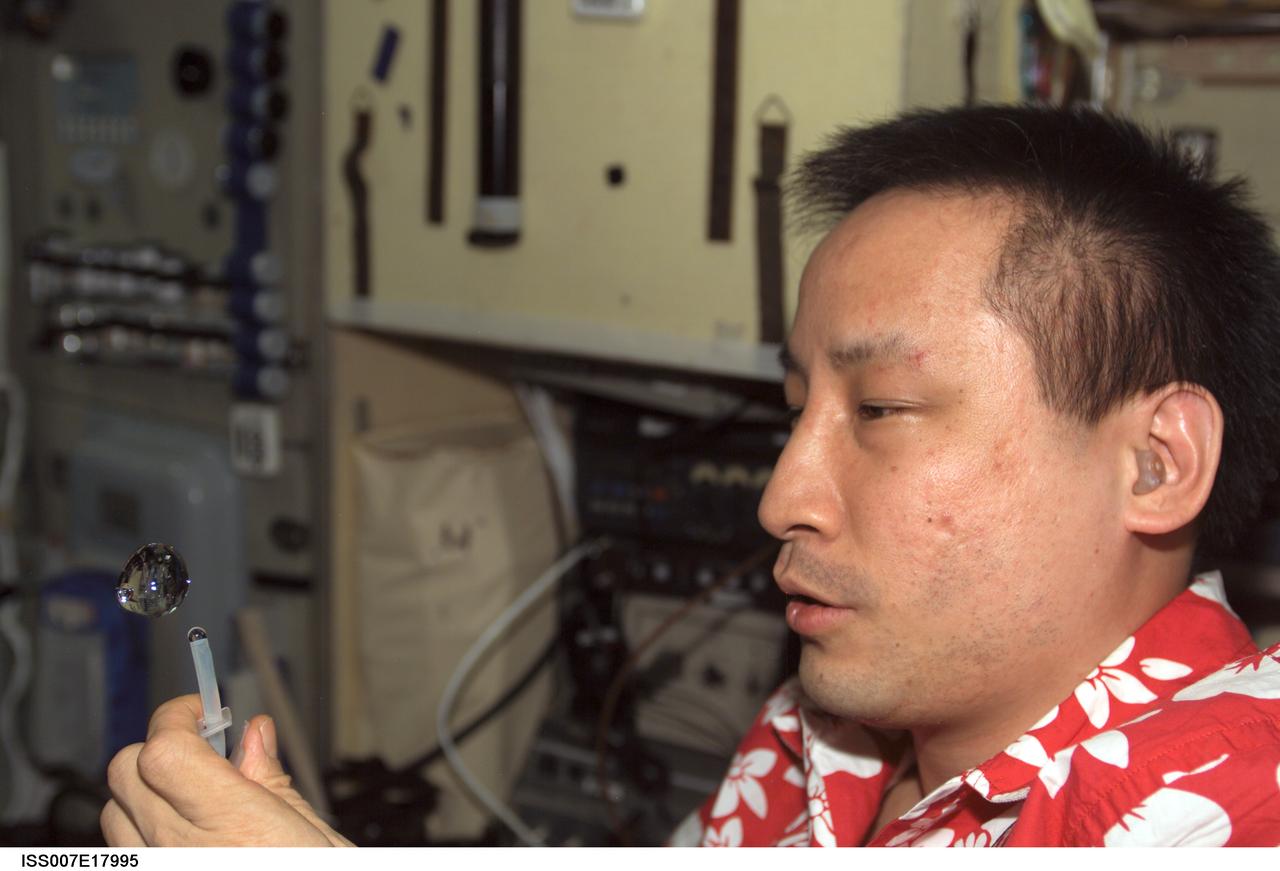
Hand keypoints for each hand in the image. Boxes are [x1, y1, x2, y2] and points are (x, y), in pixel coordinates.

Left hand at [101, 695, 352, 845]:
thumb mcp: (312, 830)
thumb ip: (270, 777)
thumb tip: (253, 734)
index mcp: (231, 823)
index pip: (162, 748)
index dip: (178, 716)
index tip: (202, 711)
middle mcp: (182, 852)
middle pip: (126, 772)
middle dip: (159, 746)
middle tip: (202, 746)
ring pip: (114, 814)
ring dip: (145, 792)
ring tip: (193, 796)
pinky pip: (124, 854)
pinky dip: (143, 835)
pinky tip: (186, 838)